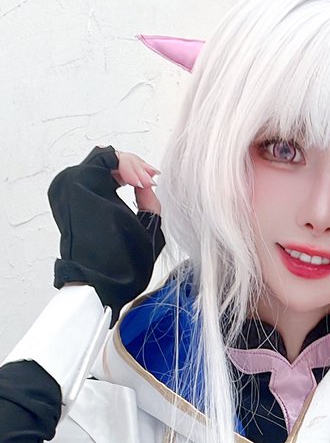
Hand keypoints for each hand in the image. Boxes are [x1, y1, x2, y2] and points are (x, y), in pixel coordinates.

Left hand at [48, 145, 165, 322]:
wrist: (97, 286)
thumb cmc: (122, 264)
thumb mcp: (149, 226)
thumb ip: (149, 198)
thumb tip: (145, 186)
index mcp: (86, 185)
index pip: (112, 156)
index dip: (137, 166)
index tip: (151, 181)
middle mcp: (71, 185)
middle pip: (104, 160)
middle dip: (131, 168)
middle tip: (150, 181)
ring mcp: (65, 194)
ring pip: (97, 169)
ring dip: (121, 175)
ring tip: (142, 187)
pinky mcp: (66, 205)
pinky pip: (90, 183)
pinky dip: (109, 185)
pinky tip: (127, 194)